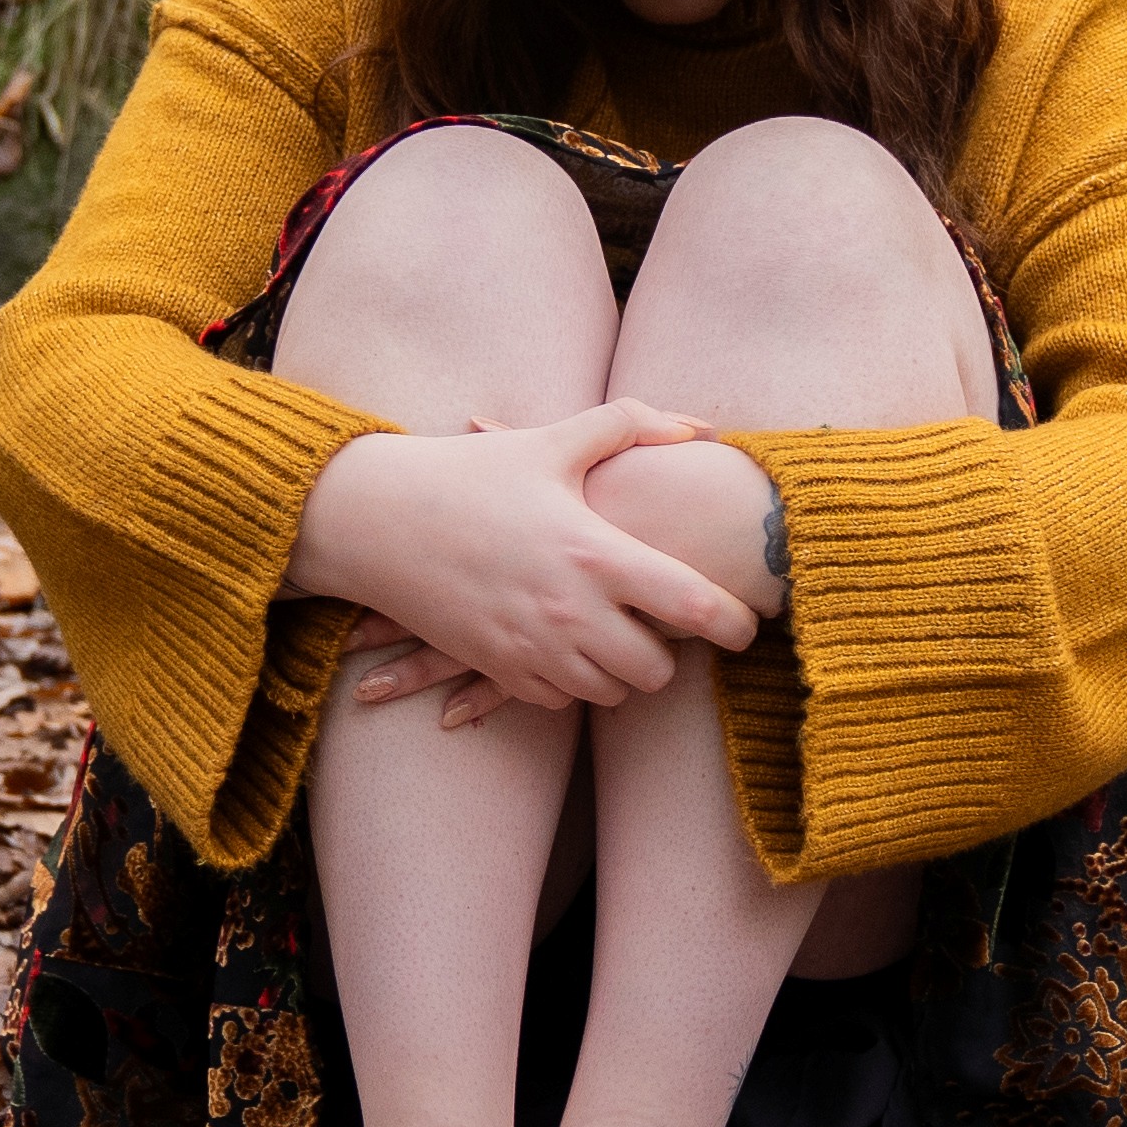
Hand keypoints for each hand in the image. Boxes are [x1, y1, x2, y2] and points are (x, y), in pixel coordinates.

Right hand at [291, 402, 765, 715]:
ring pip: (611, 692)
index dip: (735, 622)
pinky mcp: (498, 669)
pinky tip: (571, 644)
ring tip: (621, 633)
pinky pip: (561, 700)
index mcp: (595, 553)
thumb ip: (630, 425)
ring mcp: (531, 648)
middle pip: (656, 669)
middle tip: (671, 627)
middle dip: (671, 653)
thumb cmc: (471, 474)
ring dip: (624, 670)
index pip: (692, 606)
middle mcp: (569, 612)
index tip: (749, 621)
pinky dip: (575, 681)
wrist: (376, 521)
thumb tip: (700, 429)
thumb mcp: (551, 441)